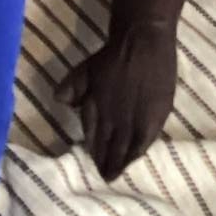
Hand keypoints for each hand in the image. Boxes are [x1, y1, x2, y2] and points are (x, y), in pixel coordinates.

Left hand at [59, 23, 178, 182]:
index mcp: (97, 109)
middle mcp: (115, 119)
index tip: (95, 164)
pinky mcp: (156, 114)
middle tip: (107, 176)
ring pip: (127, 148)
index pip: (93, 138)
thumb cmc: (112, 54)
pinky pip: (146, 141)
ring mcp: (136, 118)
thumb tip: (58, 101)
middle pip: (110, 148)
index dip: (94, 152)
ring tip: (119, 172)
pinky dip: (139, 151)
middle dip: (107, 164)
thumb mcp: (86, 70)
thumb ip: (72, 87)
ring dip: (122, 162)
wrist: (142, 40)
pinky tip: (137, 157)